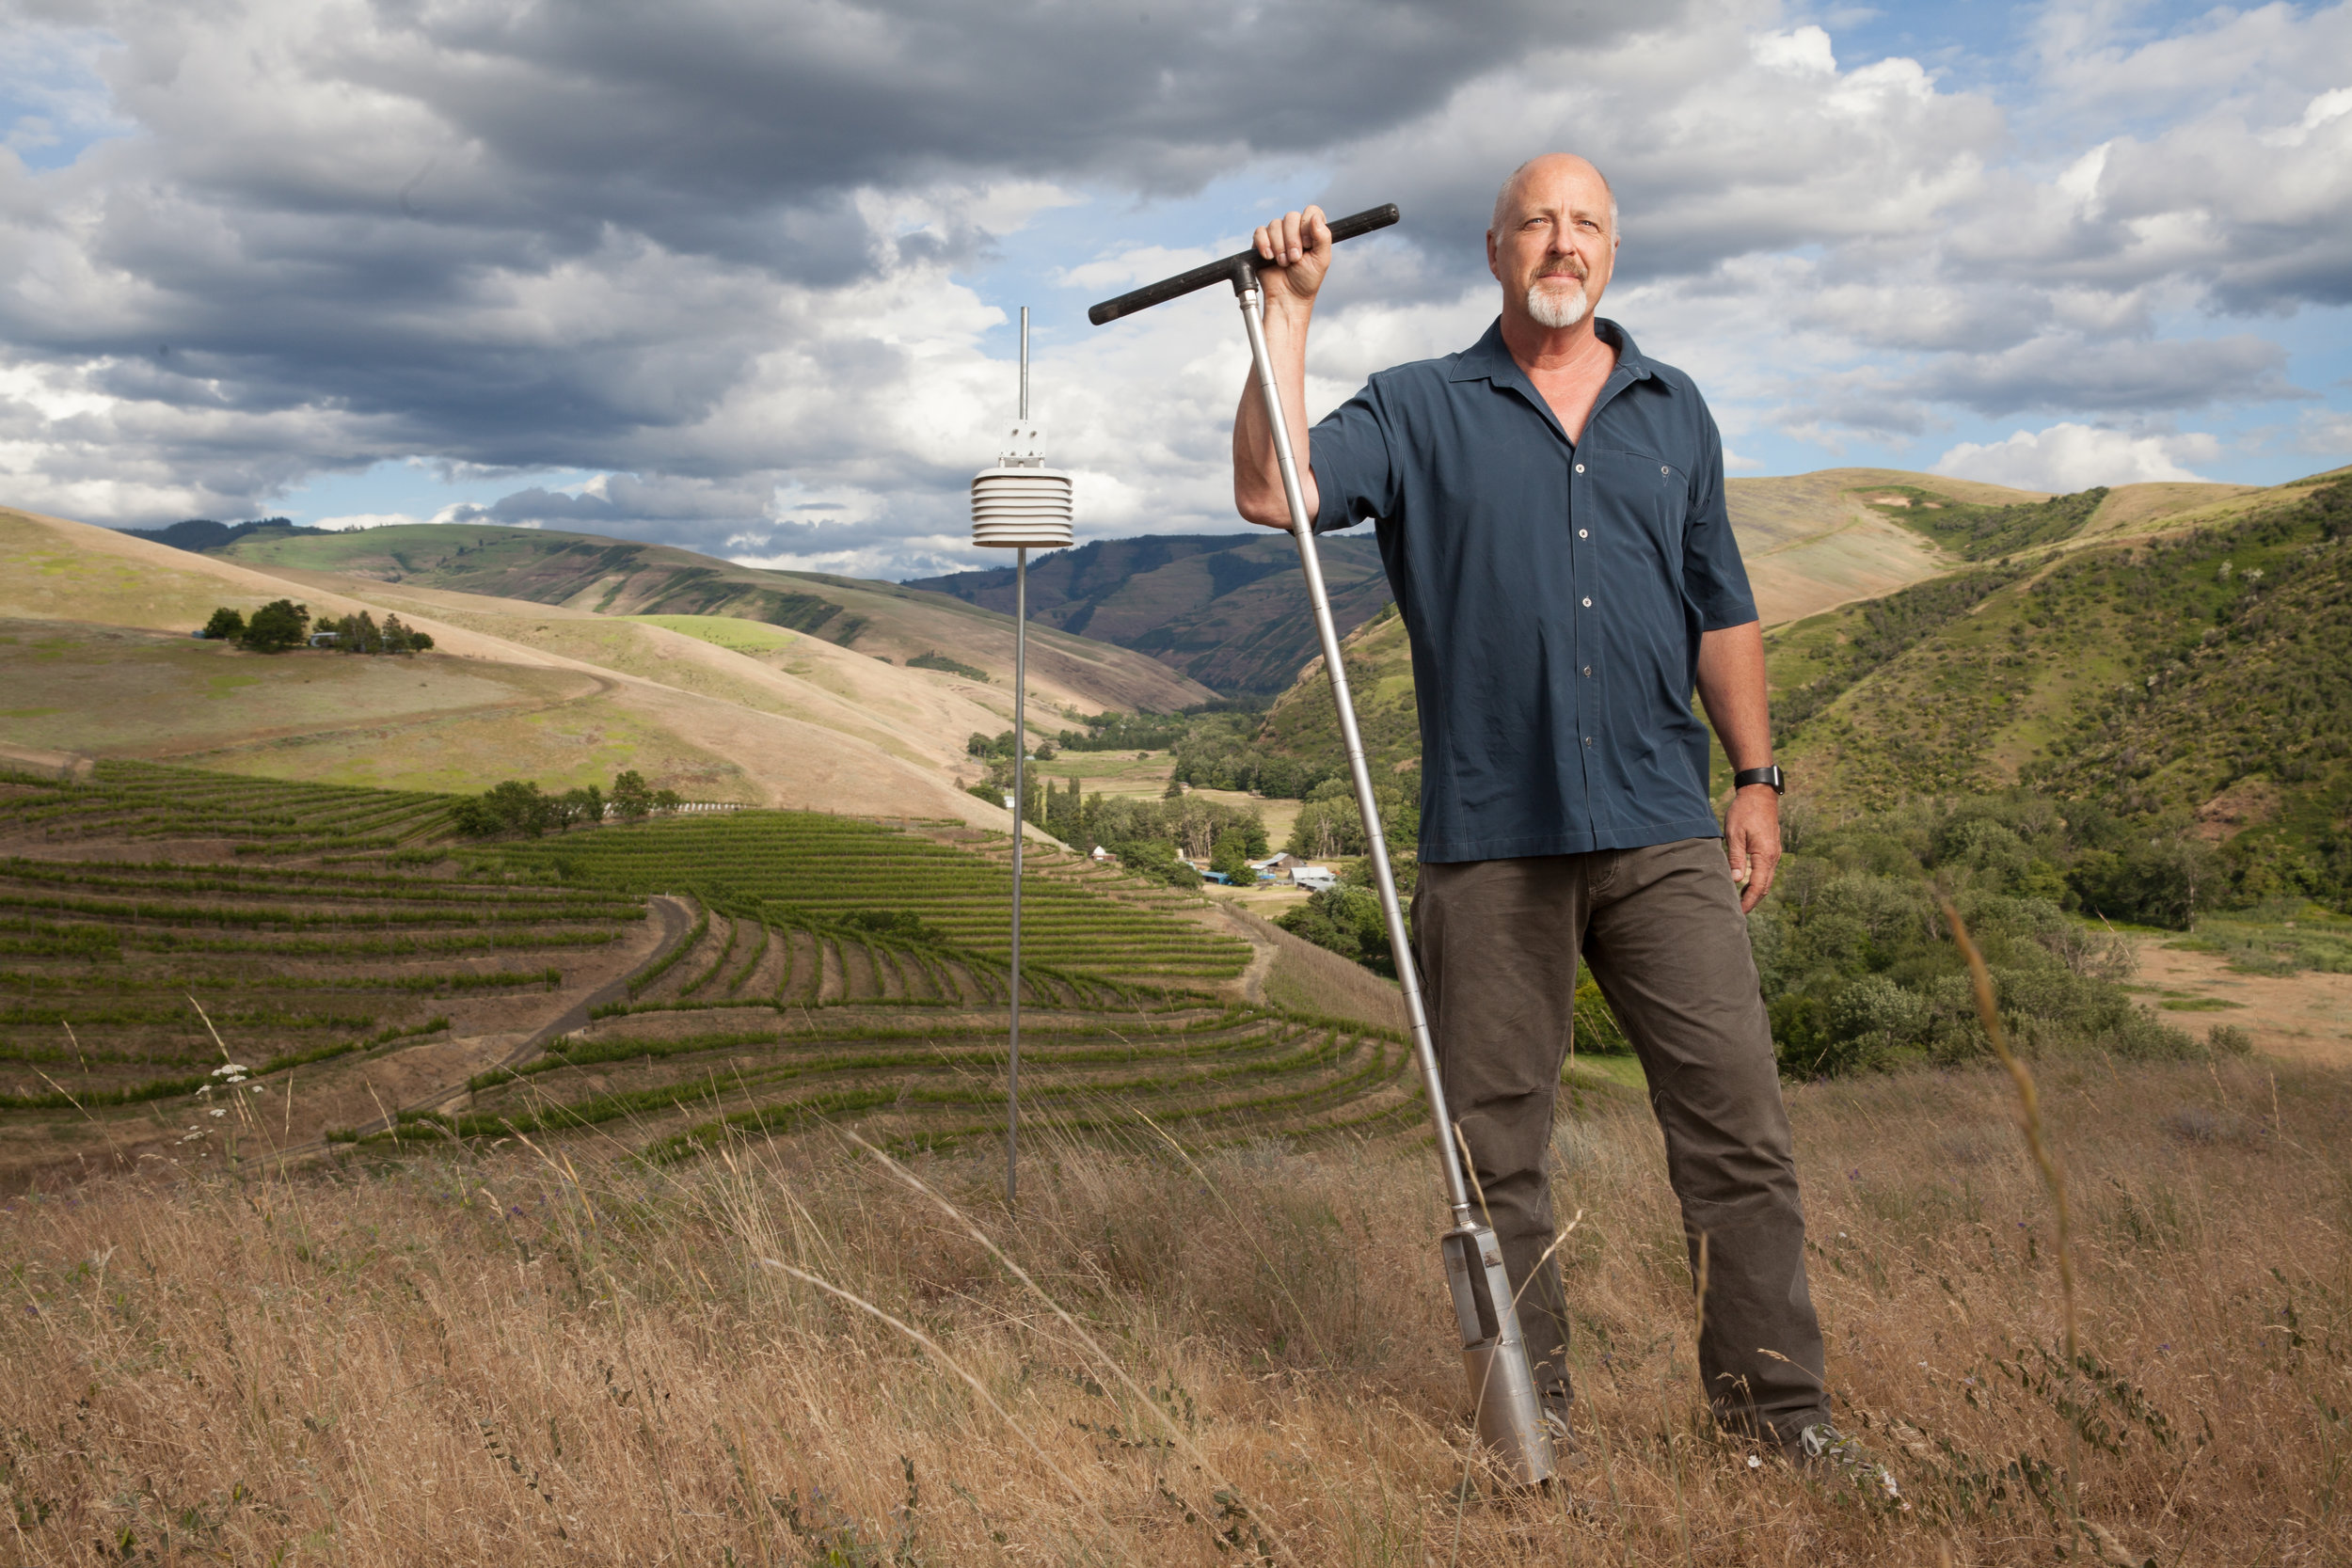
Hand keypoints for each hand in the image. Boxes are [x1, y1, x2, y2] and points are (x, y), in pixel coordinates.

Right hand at [1252, 205, 1331, 311]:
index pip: (1311, 211)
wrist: (1288, 297)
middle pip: (1291, 216)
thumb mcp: (1322, 259)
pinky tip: (1269, 257)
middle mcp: (1294, 230)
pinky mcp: (1262, 242)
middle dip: (1292, 240)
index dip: (1307, 224)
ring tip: (1283, 263)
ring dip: (1279, 246)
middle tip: (1295, 259)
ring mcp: (1278, 235)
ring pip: (1275, 225)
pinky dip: (1264, 244)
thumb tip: (1315, 217)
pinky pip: (1260, 232)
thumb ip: (1323, 237)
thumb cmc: (1307, 280)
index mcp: (1311, 231)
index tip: (1307, 244)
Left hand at [1724, 785, 1781, 913]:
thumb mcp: (1735, 834)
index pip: (1759, 886)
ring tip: (1741, 902)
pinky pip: (1766, 871)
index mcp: (1765, 855)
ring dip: (1756, 892)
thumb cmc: (1745, 812)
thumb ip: (1736, 858)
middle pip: (1765, 887)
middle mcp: (1774, 857)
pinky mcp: (1771, 849)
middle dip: (1753, 901)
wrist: (1759, 794)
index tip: (1739, 913)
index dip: (1749, 902)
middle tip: (1739, 913)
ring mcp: (1774, 853)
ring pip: (1767, 879)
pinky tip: (1747, 884)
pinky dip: (1758, 881)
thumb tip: (1736, 880)